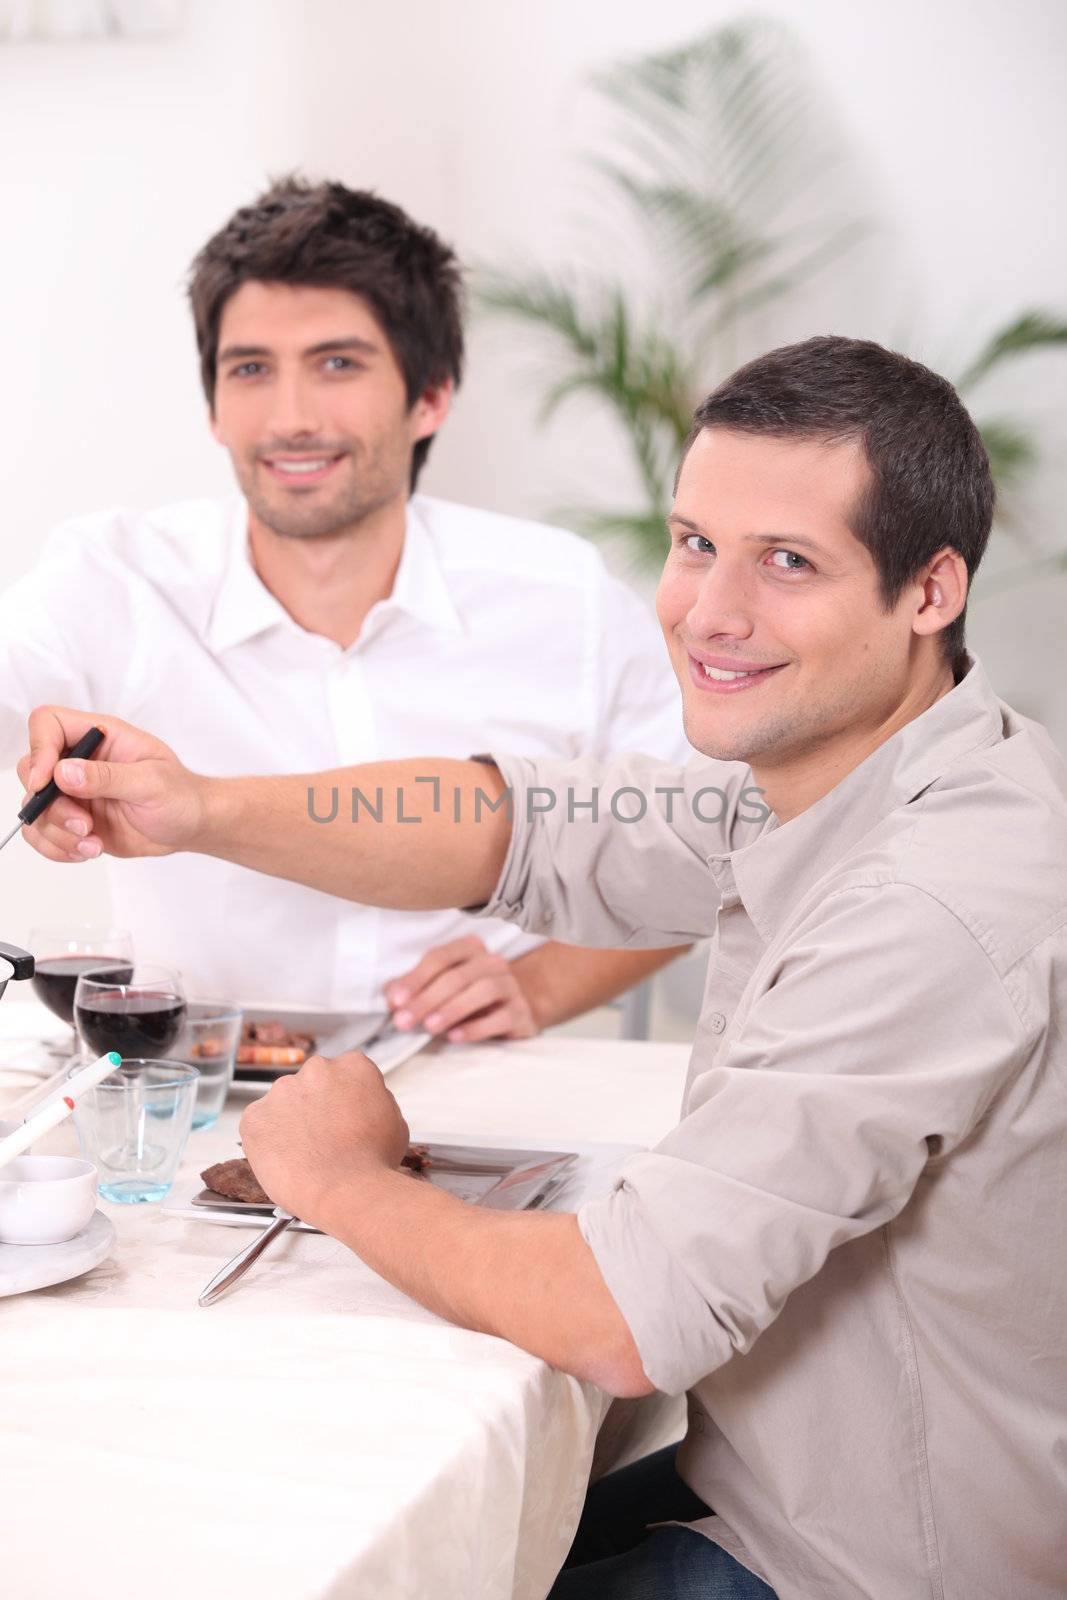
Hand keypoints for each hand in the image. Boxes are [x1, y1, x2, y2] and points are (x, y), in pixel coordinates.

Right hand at [16, 705, 207, 862]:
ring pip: (35, 807)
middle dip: (50, 804)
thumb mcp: (151, 783)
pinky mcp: (72, 819)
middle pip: (31, 769)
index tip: (46, 783)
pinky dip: (56, 847)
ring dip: (57, 832)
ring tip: (93, 844)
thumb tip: (64, 772)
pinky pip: (42, 832)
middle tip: (84, 824)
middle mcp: (80, 760)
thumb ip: (108, 776)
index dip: (39, 749)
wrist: (189, 826)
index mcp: (100, 736)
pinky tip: (87, 851)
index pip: (48, 724)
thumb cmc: (180, 795)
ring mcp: (73, 791)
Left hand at [239, 1051, 409, 1224]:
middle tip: (323, 1137)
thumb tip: (363, 1104)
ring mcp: (283, 1090)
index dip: (344, 1099)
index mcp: (353, 1066)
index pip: (345, 1074)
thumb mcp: (395, 1122)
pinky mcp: (255, 1115)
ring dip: (291, 1121)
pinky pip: (259, 1123)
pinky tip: (286, 1158)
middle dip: (315, 1106)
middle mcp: (316, 1069)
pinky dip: (267, 1139)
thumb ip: (375, 1102)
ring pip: (284, 1102)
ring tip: (305, 1153)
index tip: (342, 1117)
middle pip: (312, 1083)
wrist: (345, 1190)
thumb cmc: (372, 1163)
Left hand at [385, 935, 539, 1042]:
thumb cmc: (470, 996)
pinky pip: (501, 1017)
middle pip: (457, 976)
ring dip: (452, 1009)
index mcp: (470, 948)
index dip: (415, 978)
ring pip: (482, 991)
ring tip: (430, 1027)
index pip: (440, 957)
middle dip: (427, 999)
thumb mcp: (443, 986)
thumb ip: (417, 988)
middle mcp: (493, 962)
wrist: (517, 1010)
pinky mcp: (522, 1012)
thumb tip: (391, 998)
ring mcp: (511, 986)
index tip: (395, 1001)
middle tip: (404, 1021)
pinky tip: (456, 1036)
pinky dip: (477, 1027)